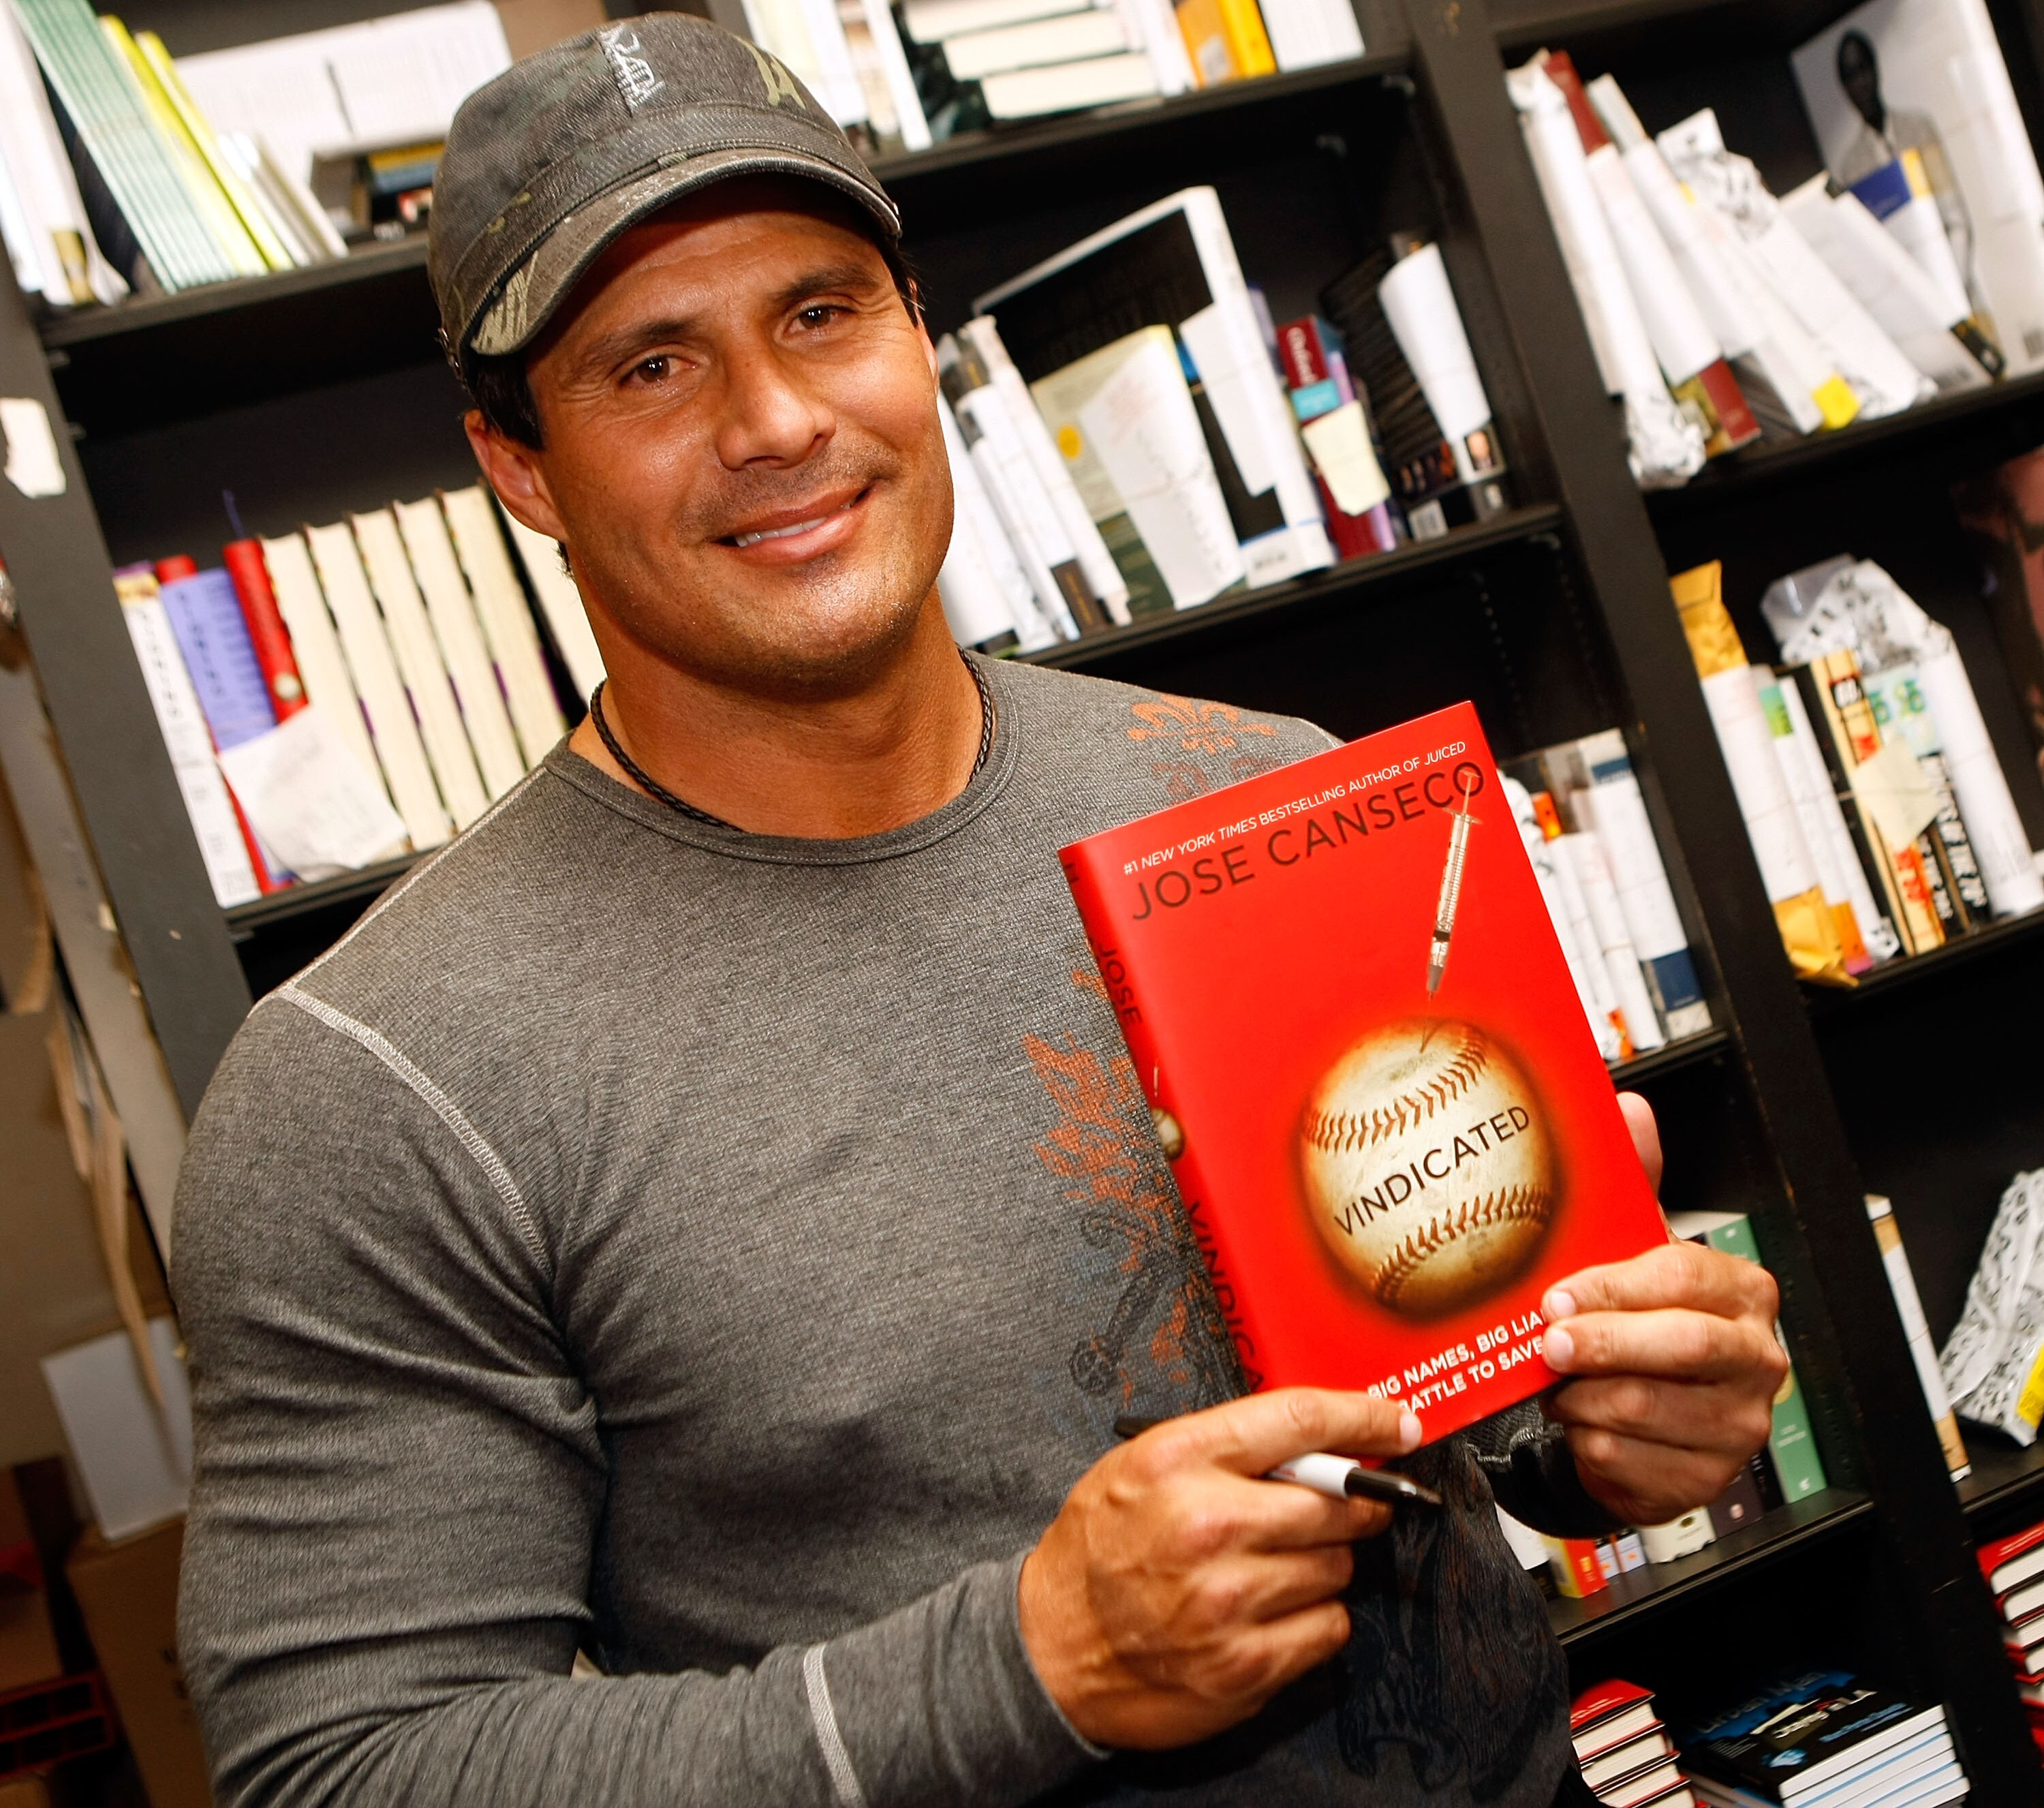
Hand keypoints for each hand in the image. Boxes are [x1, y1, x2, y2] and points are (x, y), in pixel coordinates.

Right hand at [1019, 1390, 1420, 1749]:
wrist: (1052, 1646)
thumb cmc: (1102, 1546)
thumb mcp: (1144, 1465)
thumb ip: (1228, 1447)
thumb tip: (1324, 1442)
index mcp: (1179, 1460)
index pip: (1300, 1420)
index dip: (1365, 1416)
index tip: (1399, 1422)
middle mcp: (1207, 1525)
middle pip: (1337, 1501)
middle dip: (1354, 1503)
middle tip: (1345, 1507)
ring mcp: (1228, 1601)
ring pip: (1339, 1565)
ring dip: (1325, 1562)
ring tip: (1276, 1564)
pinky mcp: (1245, 1664)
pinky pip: (1330, 1627)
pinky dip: (1316, 1617)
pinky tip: (1273, 1610)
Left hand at [1538, 1096, 1785, 1525]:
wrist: (1643, 1418)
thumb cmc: (1641, 1322)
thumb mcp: (1637, 1252)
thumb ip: (1635, 1183)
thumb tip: (1630, 1106)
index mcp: (1742, 1293)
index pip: (1683, 1277)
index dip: (1614, 1287)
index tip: (1557, 1294)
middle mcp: (1755, 1358)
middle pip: (1680, 1346)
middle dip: (1602, 1343)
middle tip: (1547, 1342)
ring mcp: (1739, 1424)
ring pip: (1646, 1409)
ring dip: (1582, 1396)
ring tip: (1557, 1382)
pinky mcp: (1707, 1479)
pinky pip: (1630, 1459)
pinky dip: (1589, 1441)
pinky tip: (1580, 1421)